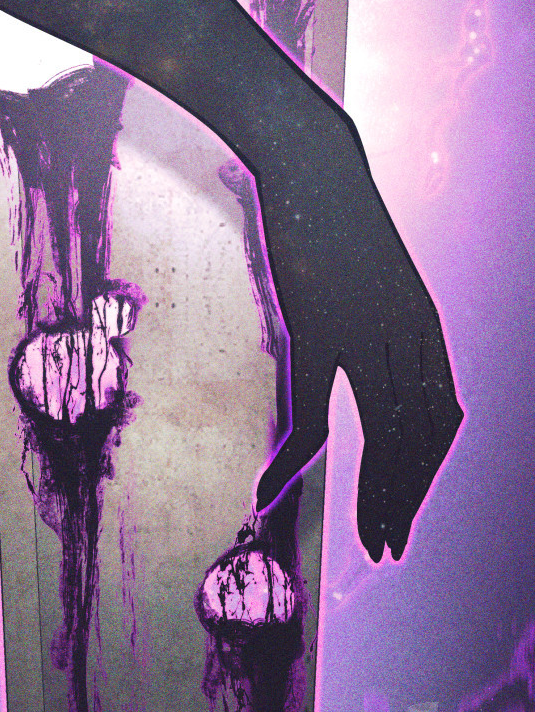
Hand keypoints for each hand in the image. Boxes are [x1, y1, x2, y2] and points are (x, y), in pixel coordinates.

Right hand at [253, 109, 462, 562]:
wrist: (313, 161)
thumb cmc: (335, 213)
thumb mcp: (372, 271)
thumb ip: (375, 312)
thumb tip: (363, 341)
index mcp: (425, 326)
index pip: (441, 420)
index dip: (427, 475)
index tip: (407, 510)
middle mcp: (408, 337)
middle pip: (419, 440)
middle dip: (409, 501)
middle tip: (390, 551)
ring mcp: (366, 335)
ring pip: (382, 438)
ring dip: (377, 499)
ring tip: (368, 544)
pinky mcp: (318, 329)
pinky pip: (310, 412)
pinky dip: (293, 460)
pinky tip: (270, 490)